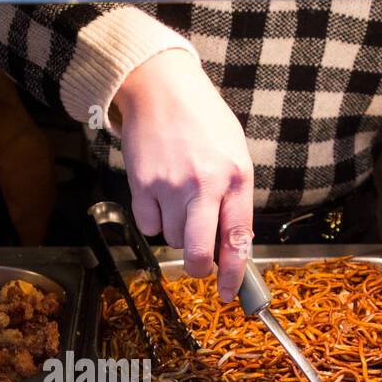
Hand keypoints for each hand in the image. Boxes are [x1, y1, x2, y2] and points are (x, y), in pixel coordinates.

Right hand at [112, 49, 253, 301]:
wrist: (161, 88)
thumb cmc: (202, 121)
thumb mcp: (234, 153)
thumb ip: (234, 198)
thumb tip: (231, 247)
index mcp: (236, 176)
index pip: (238, 238)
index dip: (233, 273)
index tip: (228, 293)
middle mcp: (205, 183)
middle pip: (200, 252)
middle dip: (200, 268)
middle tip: (200, 266)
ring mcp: (171, 185)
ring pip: (173, 240)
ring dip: (177, 233)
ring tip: (180, 201)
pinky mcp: (143, 184)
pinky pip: (147, 226)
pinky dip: (153, 220)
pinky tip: (159, 194)